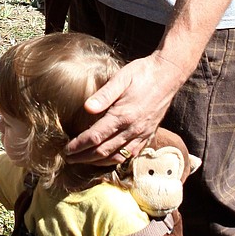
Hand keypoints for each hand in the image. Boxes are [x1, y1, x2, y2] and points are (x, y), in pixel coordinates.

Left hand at [65, 52, 184, 163]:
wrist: (169, 74)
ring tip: (84, 161)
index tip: (66, 150)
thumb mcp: (121, 78)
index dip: (78, 146)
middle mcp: (132, 129)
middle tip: (69, 159)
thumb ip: (104, 94)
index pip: (95, 137)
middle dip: (84, 157)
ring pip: (117, 157)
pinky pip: (131, 154)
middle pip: (103, 151)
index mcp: (123, 115)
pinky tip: (108, 158)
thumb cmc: (143, 73)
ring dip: (99, 162)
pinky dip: (117, 160)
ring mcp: (142, 134)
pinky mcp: (149, 135)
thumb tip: (87, 108)